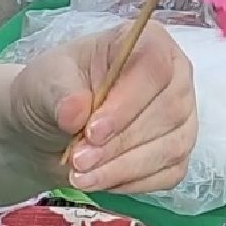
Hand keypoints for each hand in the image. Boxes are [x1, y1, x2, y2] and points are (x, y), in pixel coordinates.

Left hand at [9, 21, 197, 194]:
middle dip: (119, 143)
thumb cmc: (53, 91)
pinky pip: (168, 174)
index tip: (92, 130)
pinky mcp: (177, 154)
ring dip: (122, 168)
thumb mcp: (44, 81)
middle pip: (168, 112)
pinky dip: (131, 182)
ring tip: (80, 176)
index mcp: (148, 43)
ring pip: (170, 148)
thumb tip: (76, 112)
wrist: (47, 128)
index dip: (127, 102)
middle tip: (77, 161)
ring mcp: (181, 118)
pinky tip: (100, 180)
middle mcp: (174, 78)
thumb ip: (60, 92)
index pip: (155, 68)